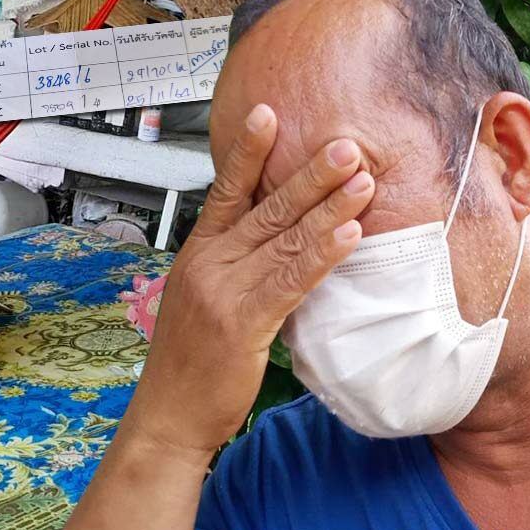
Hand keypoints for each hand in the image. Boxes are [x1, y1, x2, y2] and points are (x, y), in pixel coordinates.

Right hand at [127, 104, 372, 455]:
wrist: (168, 414)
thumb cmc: (188, 363)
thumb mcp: (200, 301)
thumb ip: (233, 266)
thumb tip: (278, 242)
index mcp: (196, 254)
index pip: (223, 192)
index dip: (247, 153)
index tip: (268, 115)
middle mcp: (207, 264)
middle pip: (264, 209)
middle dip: (308, 175)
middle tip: (346, 145)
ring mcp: (223, 292)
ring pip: (283, 240)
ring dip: (327, 207)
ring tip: (361, 180)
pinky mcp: (242, 323)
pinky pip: (290, 282)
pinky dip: (322, 255)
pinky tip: (348, 234)